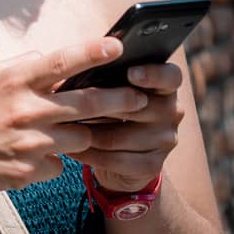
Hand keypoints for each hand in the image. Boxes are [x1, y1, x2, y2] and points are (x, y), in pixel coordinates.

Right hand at [0, 37, 147, 197]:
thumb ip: (21, 68)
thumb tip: (49, 59)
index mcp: (14, 81)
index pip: (62, 62)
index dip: (93, 52)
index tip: (118, 46)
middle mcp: (25, 109)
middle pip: (87, 103)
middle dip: (120, 99)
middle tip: (138, 98)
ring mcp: (29, 142)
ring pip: (80, 137)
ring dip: (82, 134)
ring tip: (70, 131)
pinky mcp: (30, 170)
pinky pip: (59, 164)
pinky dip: (53, 159)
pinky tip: (32, 156)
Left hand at [69, 62, 184, 192]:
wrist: (122, 156)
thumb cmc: (110, 109)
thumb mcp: (111, 90)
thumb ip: (106, 77)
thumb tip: (79, 68)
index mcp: (166, 86)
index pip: (170, 76)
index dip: (152, 74)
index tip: (130, 72)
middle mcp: (172, 111)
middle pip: (137, 106)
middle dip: (100, 105)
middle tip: (67, 101)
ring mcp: (166, 141)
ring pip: (119, 136)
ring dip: (86, 132)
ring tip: (61, 125)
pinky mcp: (153, 165)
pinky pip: (115, 160)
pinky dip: (89, 154)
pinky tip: (70, 148)